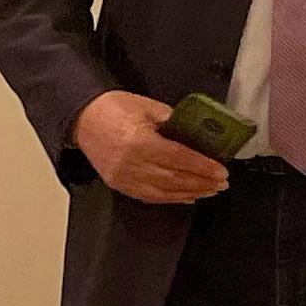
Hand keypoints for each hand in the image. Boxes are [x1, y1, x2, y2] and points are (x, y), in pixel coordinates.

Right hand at [72, 91, 230, 204]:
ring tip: (210, 191)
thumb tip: (199, 135)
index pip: (179, 159)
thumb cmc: (115, 108)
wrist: (83, 118)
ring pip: (162, 192)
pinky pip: (148, 196)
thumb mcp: (149, 106)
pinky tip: (187, 197)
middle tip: (222, 183)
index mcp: (140, 142)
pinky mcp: (118, 184)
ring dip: (189, 193)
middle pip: (173, 178)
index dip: (202, 167)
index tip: (221, 171)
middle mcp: (131, 164)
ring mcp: (123, 177)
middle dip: (201, 182)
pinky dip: (170, 198)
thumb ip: (174, 121)